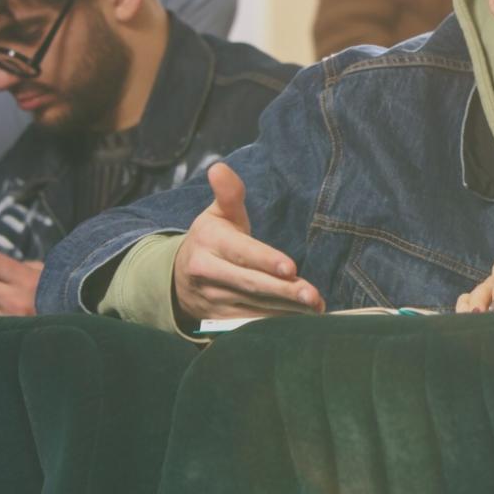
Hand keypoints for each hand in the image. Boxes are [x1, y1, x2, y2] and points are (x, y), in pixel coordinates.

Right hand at [172, 162, 323, 325]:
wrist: (178, 276)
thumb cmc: (212, 238)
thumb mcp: (218, 214)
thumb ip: (229, 194)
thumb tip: (219, 168)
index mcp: (209, 243)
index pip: (242, 253)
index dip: (266, 261)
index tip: (291, 268)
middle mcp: (207, 273)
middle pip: (250, 284)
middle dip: (284, 291)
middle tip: (313, 296)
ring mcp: (211, 300)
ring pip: (253, 306)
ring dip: (286, 310)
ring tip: (315, 308)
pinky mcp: (217, 320)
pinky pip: (248, 324)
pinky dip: (273, 325)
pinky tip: (300, 322)